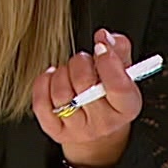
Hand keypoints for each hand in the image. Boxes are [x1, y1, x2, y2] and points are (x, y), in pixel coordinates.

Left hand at [33, 28, 139, 167]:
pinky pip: (41, 104)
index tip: (100, 46)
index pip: (118, 86)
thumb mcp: (124, 71)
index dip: (107, 62)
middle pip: (84, 85)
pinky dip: (43, 84)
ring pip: (61, 94)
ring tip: (69, 72)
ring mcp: (78, 129)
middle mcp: (103, 122)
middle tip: (84, 61)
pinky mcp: (56, 131)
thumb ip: (118, 49)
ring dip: (61, 73)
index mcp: (126, 107)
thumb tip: (104, 37)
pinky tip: (52, 78)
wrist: (98, 128)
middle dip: (80, 63)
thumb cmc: (110, 94)